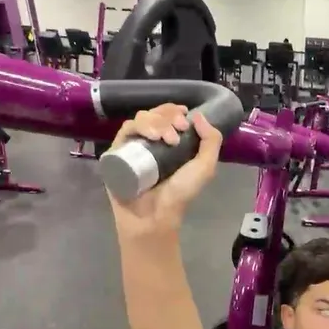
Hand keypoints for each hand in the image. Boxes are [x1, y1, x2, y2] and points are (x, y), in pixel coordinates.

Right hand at [106, 104, 222, 238]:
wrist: (154, 217)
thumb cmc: (179, 196)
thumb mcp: (205, 168)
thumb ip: (211, 142)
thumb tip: (199, 115)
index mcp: (168, 143)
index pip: (168, 116)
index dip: (174, 111)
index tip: (184, 118)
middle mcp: (149, 142)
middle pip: (154, 114)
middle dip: (167, 116)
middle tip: (178, 129)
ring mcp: (132, 148)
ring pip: (139, 120)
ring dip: (155, 121)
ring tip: (166, 138)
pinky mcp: (116, 155)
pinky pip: (124, 133)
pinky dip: (137, 127)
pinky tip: (150, 136)